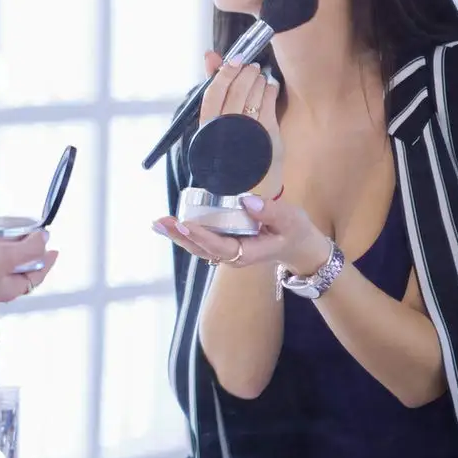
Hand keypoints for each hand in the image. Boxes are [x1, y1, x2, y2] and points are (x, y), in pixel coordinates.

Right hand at [0, 230, 58, 310]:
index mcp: (12, 288)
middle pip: (20, 267)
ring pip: (2, 262)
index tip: (53, 248)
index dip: (46, 260)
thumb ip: (28, 249)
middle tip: (30, 234)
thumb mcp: (5, 256)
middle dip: (26, 250)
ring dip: (6, 247)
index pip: (37, 274)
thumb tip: (45, 239)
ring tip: (7, 233)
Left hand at [154, 193, 330, 276]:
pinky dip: (186, 234)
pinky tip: (171, 225)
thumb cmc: (295, 232)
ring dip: (178, 236)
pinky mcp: (226, 244)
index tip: (185, 225)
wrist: (299, 247)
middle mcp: (234, 256)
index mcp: (249, 253)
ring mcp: (229, 252)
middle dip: (181, 236)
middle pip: (202, 249)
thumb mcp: (291, 220)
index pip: (222, 246)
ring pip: (199, 247)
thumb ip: (271, 211)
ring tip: (158, 223)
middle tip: (161, 223)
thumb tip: (246, 201)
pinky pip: (203, 242)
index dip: (202, 236)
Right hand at [199, 51, 283, 197]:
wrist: (250, 189)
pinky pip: (269, 104)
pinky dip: (270, 90)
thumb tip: (210, 56)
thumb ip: (215, 89)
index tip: (235, 60)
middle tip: (252, 68)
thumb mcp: (218, 123)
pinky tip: (269, 89)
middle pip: (235, 91)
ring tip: (259, 78)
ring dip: (259, 80)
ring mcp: (248, 135)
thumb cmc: (232, 152)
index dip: (224, 72)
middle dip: (246, 73)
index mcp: (207, 130)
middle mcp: (225, 133)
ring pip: (254, 95)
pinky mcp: (268, 137)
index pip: (212, 93)